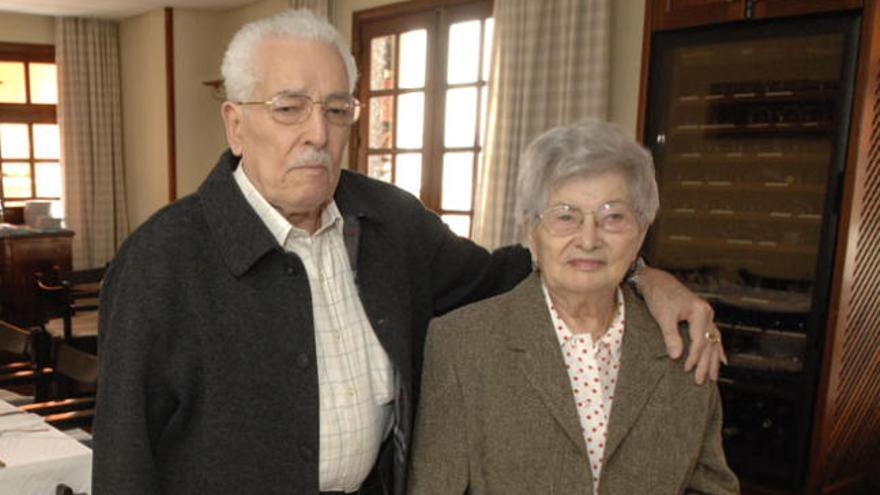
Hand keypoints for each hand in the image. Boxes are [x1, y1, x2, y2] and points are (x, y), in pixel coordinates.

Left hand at [636, 266, 726, 383]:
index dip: (694, 356)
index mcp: (700, 311)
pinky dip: (716, 349)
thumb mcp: (663, 316)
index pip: (700, 340)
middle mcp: (707, 313)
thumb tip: (676, 356)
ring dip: (713, 360)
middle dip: (706, 363)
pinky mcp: (701, 317)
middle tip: (701, 381)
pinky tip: (722, 360)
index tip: (686, 369)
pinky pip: (712, 336)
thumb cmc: (659, 296)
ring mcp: (706, 315)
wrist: (656, 281)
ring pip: (713, 341)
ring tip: (714, 378)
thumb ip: (670, 336)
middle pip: (709, 343)